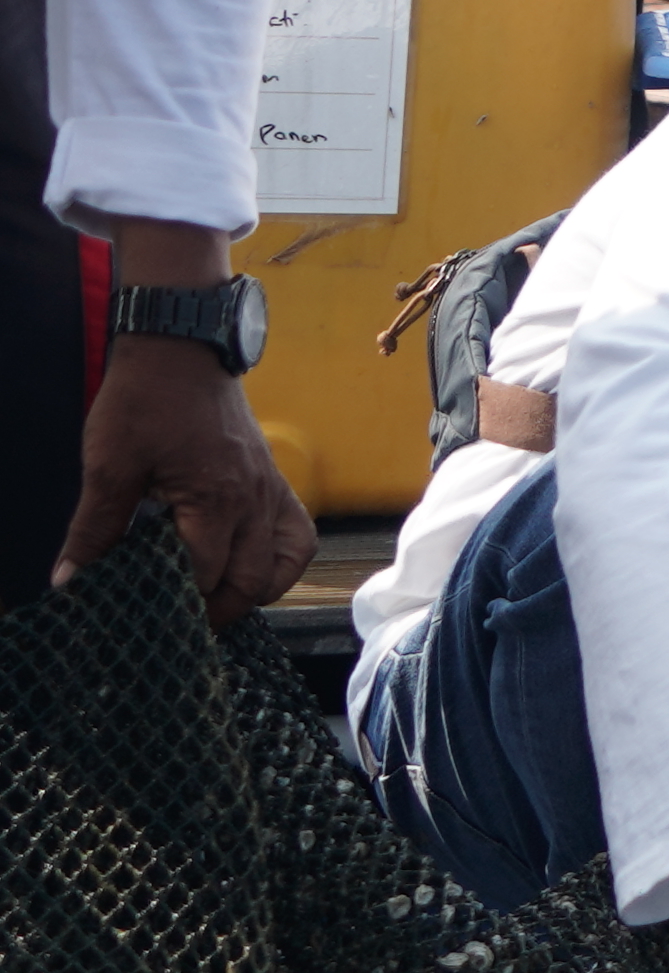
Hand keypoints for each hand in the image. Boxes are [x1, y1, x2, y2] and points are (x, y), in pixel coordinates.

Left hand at [58, 314, 312, 623]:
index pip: (204, 575)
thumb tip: (69, 581)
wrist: (183, 349)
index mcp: (215, 499)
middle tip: (175, 624)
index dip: (174, 604)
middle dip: (215, 611)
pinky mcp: (274, 481)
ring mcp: (271, 490)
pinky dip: (279, 563)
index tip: (141, 619)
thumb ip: (94, 529)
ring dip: (255, 592)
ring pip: (284, 565)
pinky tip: (249, 568)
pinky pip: (296, 536)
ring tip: (216, 602)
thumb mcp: (108, 466)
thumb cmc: (145, 402)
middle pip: (249, 581)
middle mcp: (254, 501)